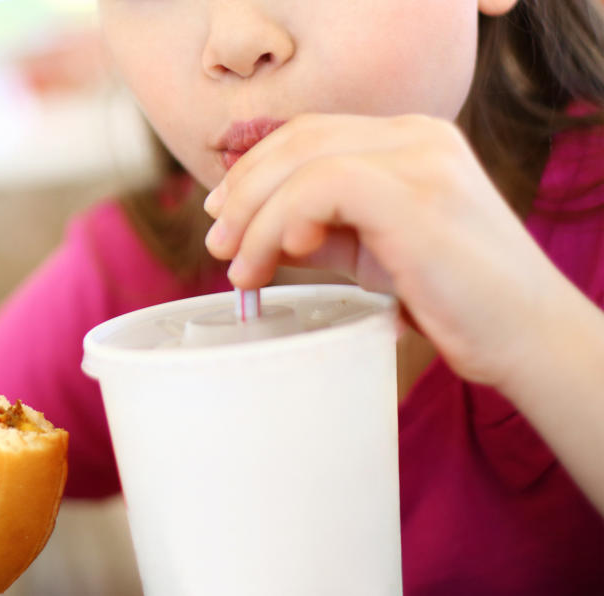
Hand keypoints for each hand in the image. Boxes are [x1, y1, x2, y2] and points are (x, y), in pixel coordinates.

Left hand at [203, 113, 565, 390]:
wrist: (527, 336)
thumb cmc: (455, 299)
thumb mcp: (376, 253)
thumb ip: (325, 230)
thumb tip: (261, 231)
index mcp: (409, 140)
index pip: (309, 134)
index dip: (255, 169)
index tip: (223, 212)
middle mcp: (416, 136)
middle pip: (297, 140)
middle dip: (243, 192)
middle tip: (218, 243)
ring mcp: (419, 158)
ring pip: (301, 162)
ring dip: (255, 218)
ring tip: (240, 269)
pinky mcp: (415, 193)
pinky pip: (320, 188)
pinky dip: (283, 223)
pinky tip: (278, 258)